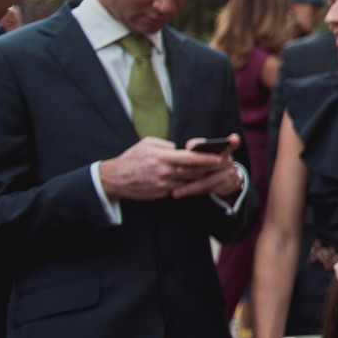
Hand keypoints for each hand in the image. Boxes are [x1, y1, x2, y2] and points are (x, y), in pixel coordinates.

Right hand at [99, 137, 227, 201]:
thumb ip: (166, 145)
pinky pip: (179, 189)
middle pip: (192, 172)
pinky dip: (189, 187)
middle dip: (208, 169)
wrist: (114, 178)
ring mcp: (162, 184)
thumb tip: (180, 148)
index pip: (189, 158)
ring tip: (215, 174)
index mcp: (162, 157)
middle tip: (223, 165)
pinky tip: (199, 184)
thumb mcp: (147, 144)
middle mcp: (164, 172)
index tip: (218, 157)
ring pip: (187, 182)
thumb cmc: (132, 158)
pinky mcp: (160, 193)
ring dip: (201, 179)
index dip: (205, 158)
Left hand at [169, 134, 242, 199]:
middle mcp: (228, 162)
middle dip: (193, 167)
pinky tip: (178, 193)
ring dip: (189, 186)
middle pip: (211, 164)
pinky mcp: (223, 188)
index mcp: (226, 150)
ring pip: (206, 181)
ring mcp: (227, 176)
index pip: (232, 144)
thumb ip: (200, 147)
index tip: (232, 139)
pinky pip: (205, 190)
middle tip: (178, 170)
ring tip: (174, 188)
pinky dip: (190, 191)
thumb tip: (190, 146)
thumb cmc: (211, 161)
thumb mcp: (209, 152)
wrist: (227, 180)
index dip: (234, 142)